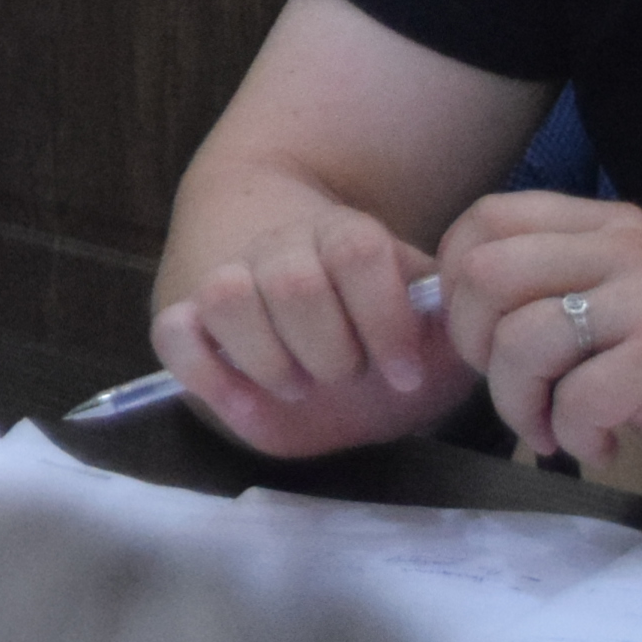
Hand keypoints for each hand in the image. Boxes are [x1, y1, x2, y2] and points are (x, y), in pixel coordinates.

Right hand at [148, 203, 460, 455]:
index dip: (383, 317)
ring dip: (268, 356)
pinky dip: (205, 372)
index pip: (356, 249)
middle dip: (329, 349)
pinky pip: (172, 331)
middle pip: (293, 281)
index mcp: (345, 238)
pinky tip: (246, 403)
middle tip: (347, 377)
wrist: (322, 322)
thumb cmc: (390, 338)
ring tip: (297, 387)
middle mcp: (280, 248)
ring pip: (226, 294)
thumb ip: (455, 332)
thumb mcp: (436, 334)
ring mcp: (227, 279)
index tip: (405, 373)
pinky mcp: (184, 321)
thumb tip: (469, 332)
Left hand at [438, 194, 641, 463]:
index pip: (488, 218)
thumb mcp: (608, 297)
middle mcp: (626, 248)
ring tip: (546, 428)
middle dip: (472, 343)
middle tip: (506, 386)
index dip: (454, 275)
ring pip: (523, 339)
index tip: (471, 329)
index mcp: (603, 224)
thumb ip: (540, 284)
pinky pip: (580, 395)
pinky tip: (595, 443)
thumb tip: (437, 305)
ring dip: (517, 401)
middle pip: (487, 276)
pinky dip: (573, 432)